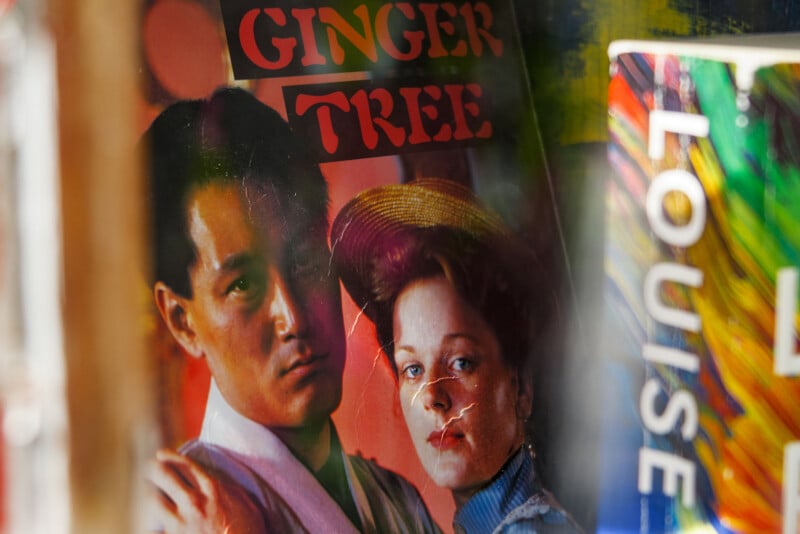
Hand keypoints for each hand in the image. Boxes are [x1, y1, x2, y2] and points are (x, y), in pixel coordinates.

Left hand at [149, 448, 265, 533]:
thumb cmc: (248, 531)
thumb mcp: (246, 503)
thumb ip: (228, 489)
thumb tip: (216, 481)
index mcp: (213, 490)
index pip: (185, 465)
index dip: (170, 457)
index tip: (160, 455)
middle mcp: (194, 503)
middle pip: (164, 476)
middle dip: (151, 469)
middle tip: (143, 468)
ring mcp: (180, 524)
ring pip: (151, 499)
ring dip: (144, 493)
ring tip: (140, 491)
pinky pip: (151, 528)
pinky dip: (147, 524)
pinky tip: (144, 521)